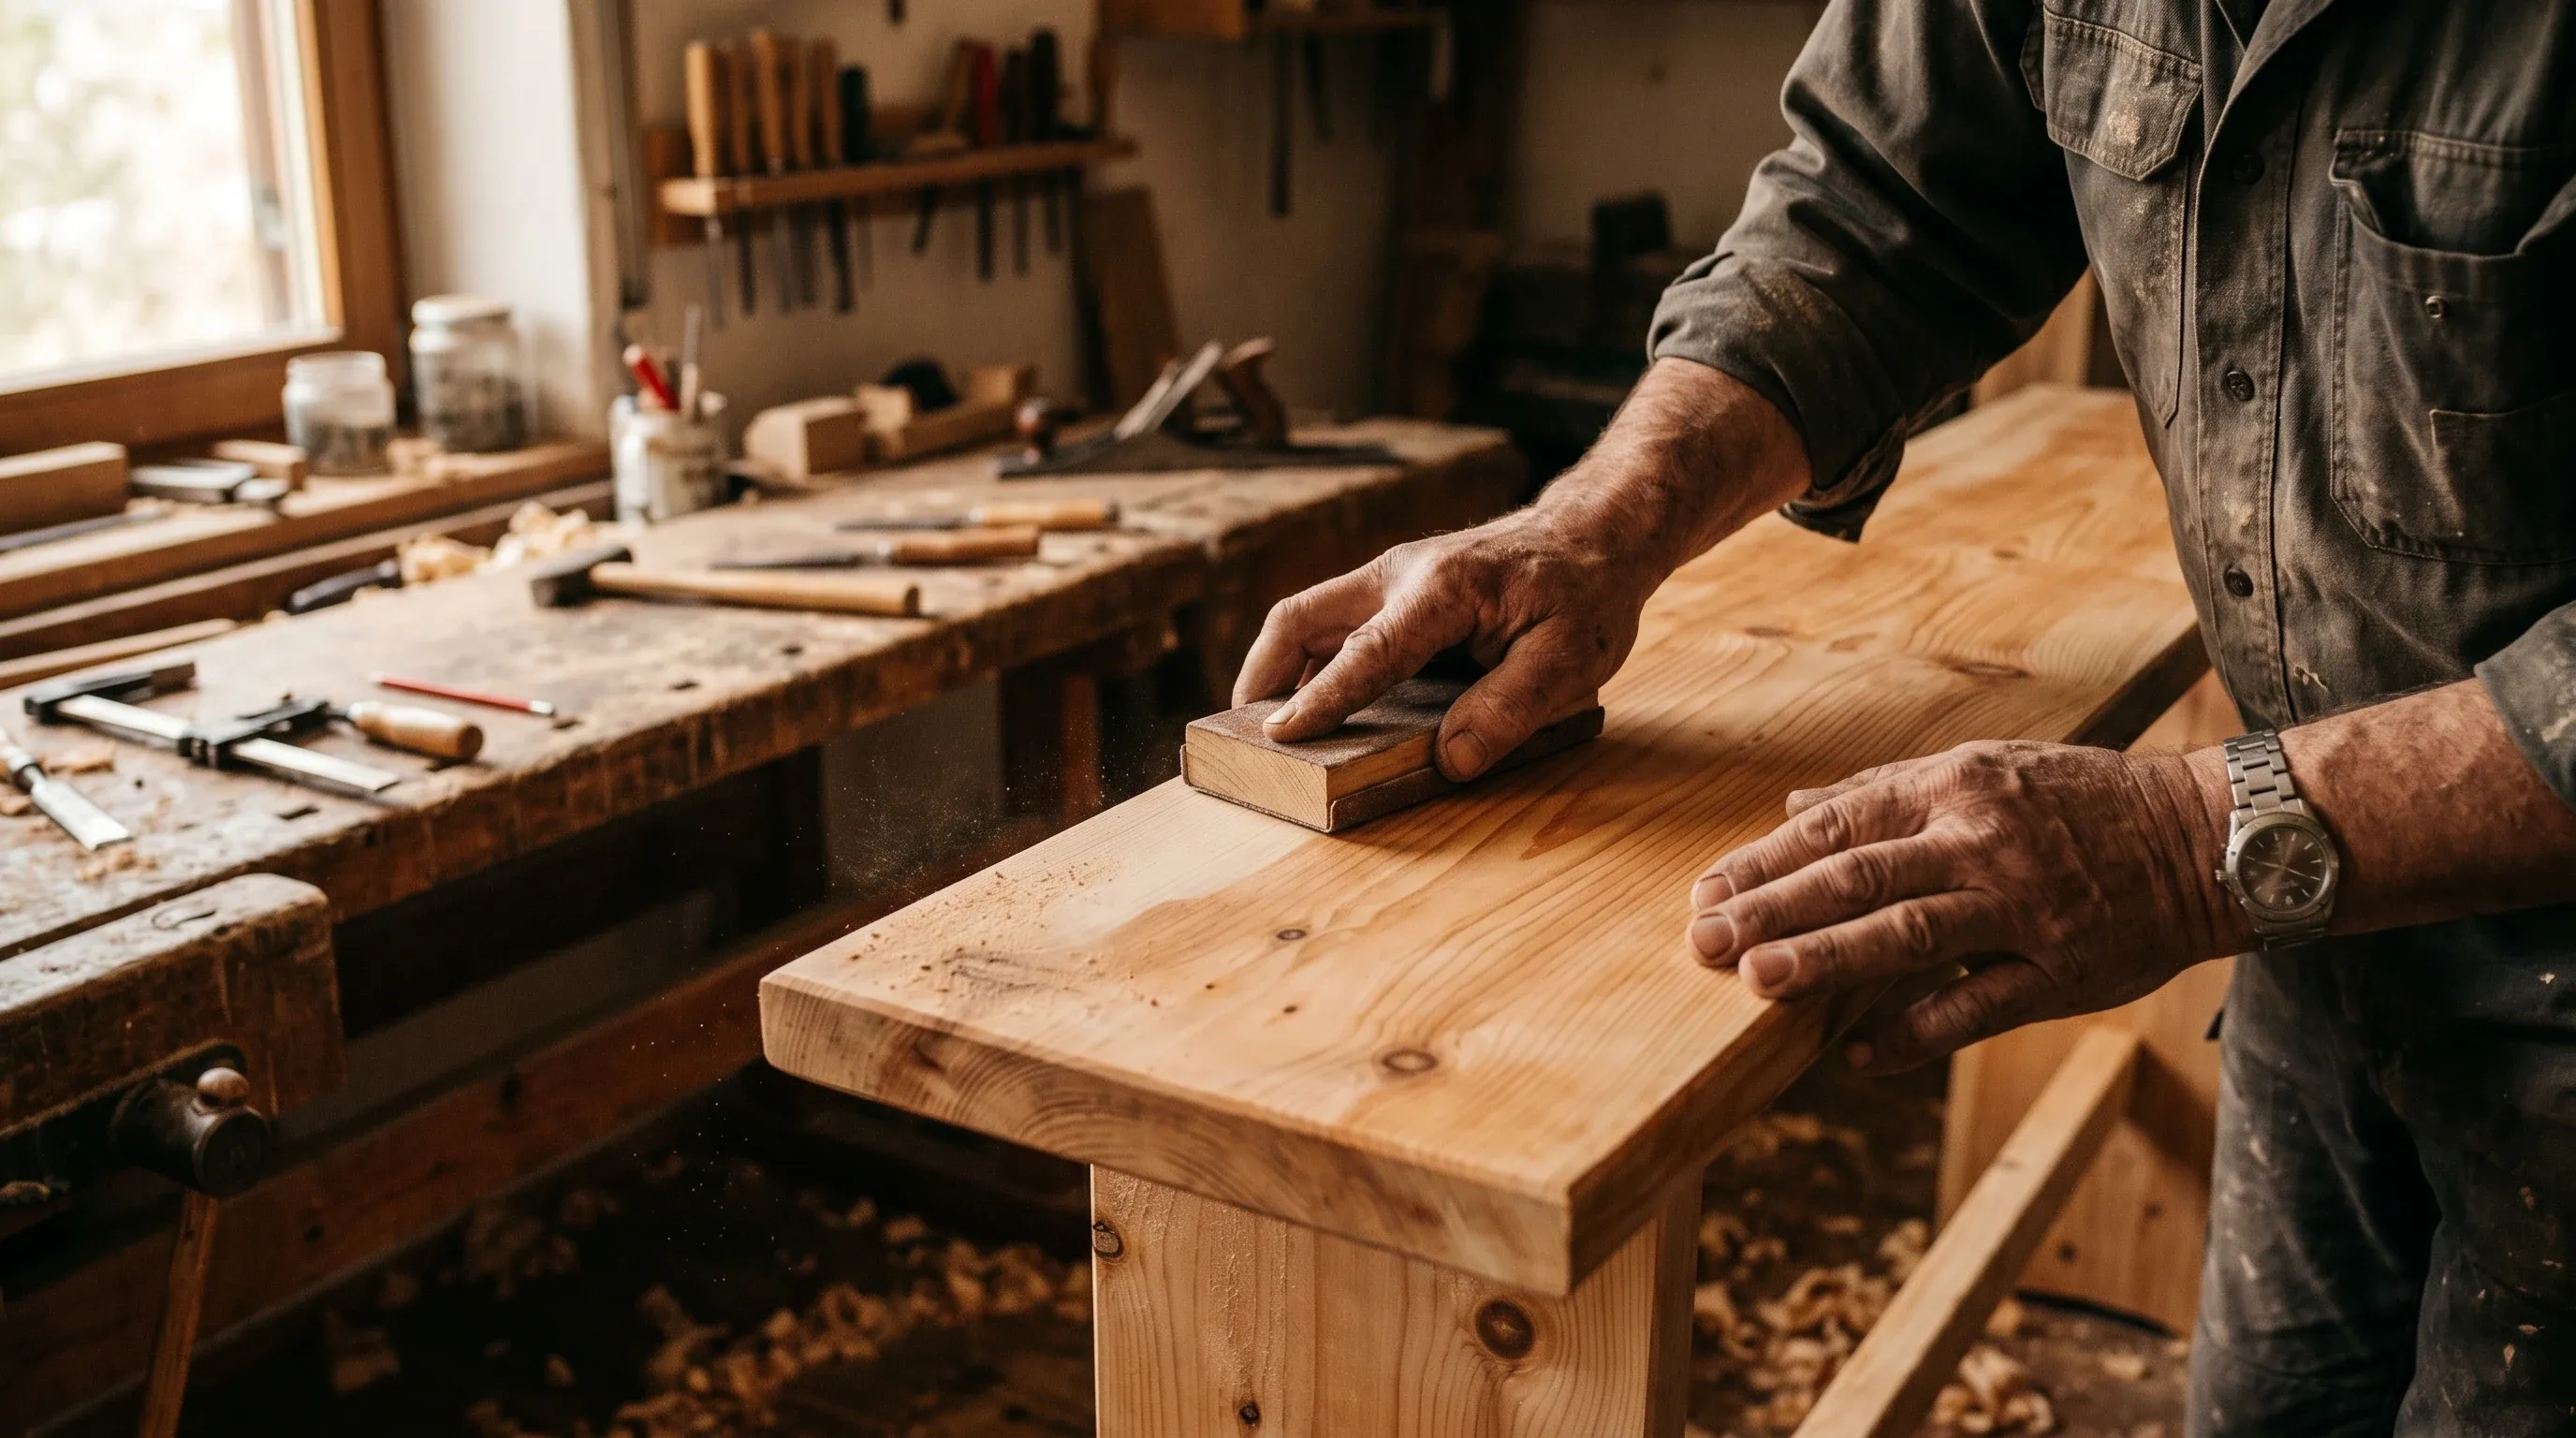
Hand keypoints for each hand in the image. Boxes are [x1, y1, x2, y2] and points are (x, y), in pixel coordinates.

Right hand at [1232, 507, 1658, 779]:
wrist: (1597, 534)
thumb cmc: (1586, 594)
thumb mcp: (1570, 659)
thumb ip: (1509, 709)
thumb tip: (1449, 761)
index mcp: (1444, 588)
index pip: (1367, 652)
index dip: (1321, 698)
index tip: (1280, 734)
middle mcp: (1402, 572)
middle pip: (1301, 616)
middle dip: (1262, 673)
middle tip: (1242, 732)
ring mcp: (1393, 575)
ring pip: (1309, 615)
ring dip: (1278, 666)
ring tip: (1265, 725)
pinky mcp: (1396, 588)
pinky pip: (1335, 621)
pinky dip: (1310, 659)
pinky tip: (1312, 699)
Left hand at [1685, 739, 2242, 1071]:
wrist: (2203, 840)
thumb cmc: (2080, 803)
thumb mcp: (1984, 770)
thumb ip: (1885, 791)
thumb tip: (1793, 807)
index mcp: (1954, 787)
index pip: (1839, 823)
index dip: (1767, 860)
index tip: (1707, 892)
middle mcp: (1980, 842)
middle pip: (1858, 876)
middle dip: (1774, 910)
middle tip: (1704, 943)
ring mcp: (2022, 908)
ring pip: (1910, 934)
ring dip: (1829, 960)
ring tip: (1760, 983)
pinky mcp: (2061, 970)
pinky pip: (1978, 1007)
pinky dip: (1915, 1033)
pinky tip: (1857, 1055)